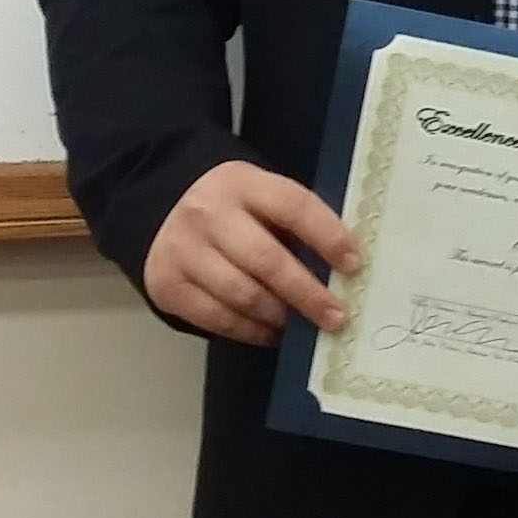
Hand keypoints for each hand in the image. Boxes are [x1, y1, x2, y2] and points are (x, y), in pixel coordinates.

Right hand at [142, 161, 360, 345]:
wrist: (163, 205)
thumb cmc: (234, 206)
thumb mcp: (263, 196)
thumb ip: (297, 222)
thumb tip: (342, 268)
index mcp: (244, 184)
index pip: (294, 207)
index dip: (328, 237)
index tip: (353, 265)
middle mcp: (209, 215)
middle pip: (266, 260)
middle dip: (307, 293)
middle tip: (336, 316)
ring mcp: (182, 251)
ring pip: (240, 294)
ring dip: (278, 315)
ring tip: (302, 325)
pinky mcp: (166, 286)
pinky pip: (215, 317)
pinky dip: (249, 331)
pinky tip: (271, 333)